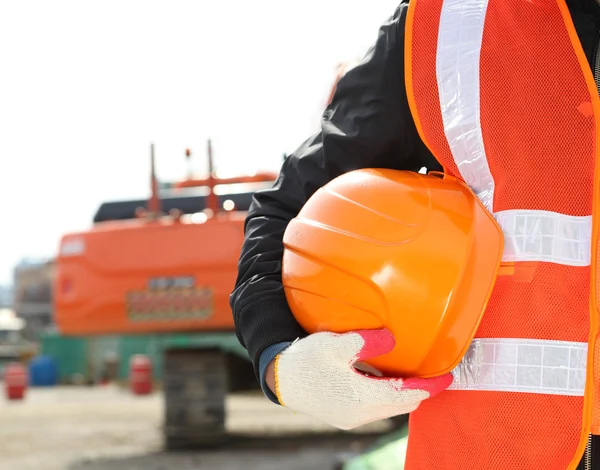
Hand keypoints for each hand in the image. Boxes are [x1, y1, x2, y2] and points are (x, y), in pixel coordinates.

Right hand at [267, 329, 451, 429]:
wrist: (281, 379)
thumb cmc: (306, 361)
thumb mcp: (336, 344)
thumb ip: (366, 341)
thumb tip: (392, 340)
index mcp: (362, 397)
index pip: (407, 394)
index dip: (430, 386)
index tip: (448, 377)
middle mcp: (360, 413)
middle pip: (402, 405)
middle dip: (421, 391)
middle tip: (434, 375)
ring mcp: (352, 417)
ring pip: (389, 407)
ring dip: (404, 393)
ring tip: (414, 376)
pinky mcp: (345, 414)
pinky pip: (376, 407)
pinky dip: (389, 395)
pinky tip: (387, 379)